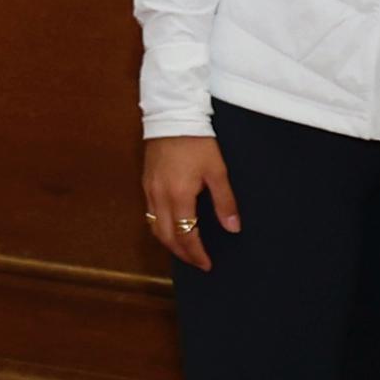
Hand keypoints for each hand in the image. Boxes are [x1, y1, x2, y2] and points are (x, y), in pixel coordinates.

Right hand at [141, 133, 237, 270]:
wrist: (172, 116)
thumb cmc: (197, 141)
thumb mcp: (217, 171)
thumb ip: (225, 202)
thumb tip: (233, 228)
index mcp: (179, 195)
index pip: (186, 235)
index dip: (196, 253)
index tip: (207, 264)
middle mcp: (160, 197)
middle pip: (167, 237)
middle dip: (182, 254)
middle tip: (197, 263)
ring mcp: (150, 190)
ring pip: (155, 228)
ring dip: (169, 243)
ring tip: (185, 251)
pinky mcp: (146, 183)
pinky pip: (150, 214)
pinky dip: (161, 228)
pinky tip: (172, 228)